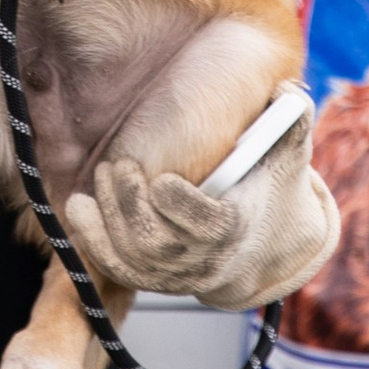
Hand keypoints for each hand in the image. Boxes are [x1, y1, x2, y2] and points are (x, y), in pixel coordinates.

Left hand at [60, 114, 337, 312]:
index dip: (181, 209)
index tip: (160, 181)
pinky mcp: (153, 279)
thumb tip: (287, 90)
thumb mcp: (287, 161)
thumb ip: (291, 126)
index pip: (207, 228)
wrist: (261, 248)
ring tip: (97, 181)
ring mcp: (175, 275)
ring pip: (132, 258)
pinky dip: (93, 242)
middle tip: (117, 168)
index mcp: (234, 230)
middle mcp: (204, 261)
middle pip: (157, 245)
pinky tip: (77, 208)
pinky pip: (117, 268)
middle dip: (131, 208)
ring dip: (106, 222)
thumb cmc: (268, 193)